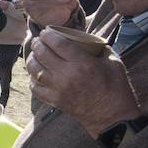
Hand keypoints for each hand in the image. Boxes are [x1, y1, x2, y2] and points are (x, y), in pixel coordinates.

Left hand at [26, 29, 140, 137]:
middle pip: (43, 54)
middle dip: (37, 44)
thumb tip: (88, 38)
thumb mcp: (113, 62)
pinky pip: (35, 88)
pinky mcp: (55, 101)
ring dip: (31, 60)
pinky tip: (34, 74)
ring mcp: (58, 89)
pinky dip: (32, 79)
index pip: (57, 43)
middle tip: (38, 40)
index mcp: (82, 63)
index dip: (48, 35)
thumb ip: (99, 48)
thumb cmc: (115, 87)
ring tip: (33, 54)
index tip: (45, 31)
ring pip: (35, 70)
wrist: (112, 117)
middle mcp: (67, 75)